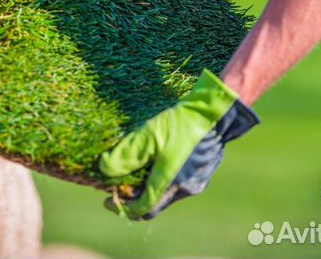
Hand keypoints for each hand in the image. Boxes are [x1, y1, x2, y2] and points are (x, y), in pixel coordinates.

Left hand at [99, 69, 259, 219]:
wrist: (216, 112)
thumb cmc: (181, 123)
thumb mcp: (148, 135)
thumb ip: (125, 154)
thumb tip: (104, 169)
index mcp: (171, 183)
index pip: (143, 208)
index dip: (123, 208)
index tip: (107, 201)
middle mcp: (186, 188)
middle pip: (156, 202)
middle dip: (134, 198)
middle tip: (119, 186)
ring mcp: (198, 180)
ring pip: (168, 192)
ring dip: (149, 186)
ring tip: (135, 171)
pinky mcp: (204, 170)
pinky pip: (179, 182)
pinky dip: (163, 178)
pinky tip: (157, 160)